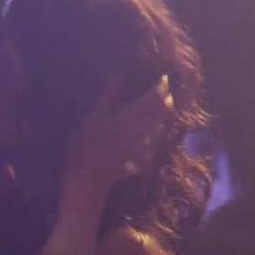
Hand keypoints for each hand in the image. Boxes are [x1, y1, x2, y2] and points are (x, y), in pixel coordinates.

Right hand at [65, 74, 173, 192]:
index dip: (161, 87)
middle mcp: (144, 130)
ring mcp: (145, 147)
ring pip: (161, 129)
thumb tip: (118, 76)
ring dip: (163, 119)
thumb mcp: (93, 116)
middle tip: (168, 94)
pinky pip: (154, 145)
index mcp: (132, 115)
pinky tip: (152, 136)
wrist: (90, 178)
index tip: (164, 79)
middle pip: (162, 114)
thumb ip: (108, 96)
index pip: (153, 98)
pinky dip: (155, 136)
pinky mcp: (143, 160)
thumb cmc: (87, 144)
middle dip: (166, 102)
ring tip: (163, 112)